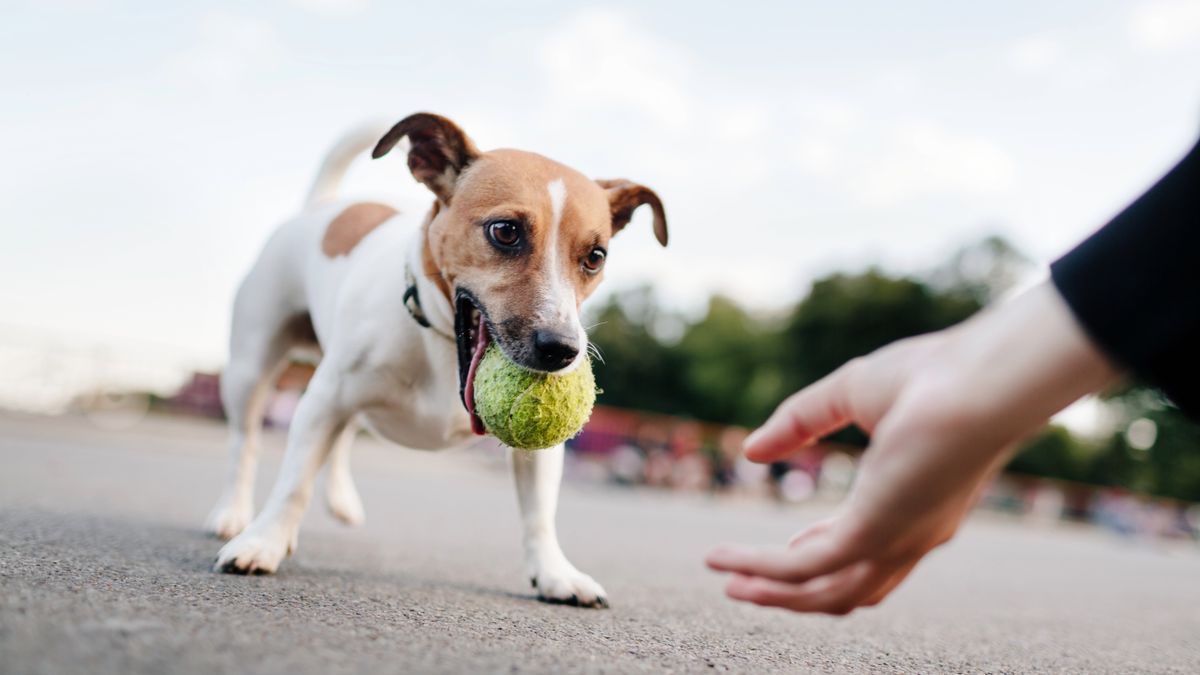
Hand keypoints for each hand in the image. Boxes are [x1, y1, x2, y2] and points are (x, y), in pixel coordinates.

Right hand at [706, 281, 1116, 613]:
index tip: (791, 546)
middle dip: (795, 593)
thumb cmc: (936, 374)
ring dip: (773, 595)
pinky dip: (760, 568)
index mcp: (920, 504)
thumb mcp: (853, 392)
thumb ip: (800, 421)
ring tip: (730, 588)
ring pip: (826, 594)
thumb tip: (751, 451)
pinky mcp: (873, 534)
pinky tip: (725, 560)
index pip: (870, 550)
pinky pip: (804, 568)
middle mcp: (914, 535)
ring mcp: (897, 541)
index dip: (825, 552)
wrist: (984, 378)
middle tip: (748, 586)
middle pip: (850, 589)